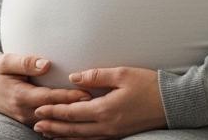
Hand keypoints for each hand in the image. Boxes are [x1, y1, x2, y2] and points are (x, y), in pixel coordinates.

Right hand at [0, 54, 91, 125]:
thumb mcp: (6, 62)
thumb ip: (25, 62)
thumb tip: (46, 64)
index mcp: (20, 96)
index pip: (48, 98)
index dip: (67, 97)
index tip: (85, 94)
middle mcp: (24, 111)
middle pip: (54, 112)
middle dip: (75, 109)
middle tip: (96, 103)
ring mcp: (27, 119)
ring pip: (53, 122)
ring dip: (71, 117)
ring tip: (92, 111)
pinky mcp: (30, 121)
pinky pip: (49, 124)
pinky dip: (63, 123)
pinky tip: (78, 119)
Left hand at [31, 67, 165, 138]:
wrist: (172, 103)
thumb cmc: (149, 85)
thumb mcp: (122, 74)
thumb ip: (96, 75)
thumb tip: (73, 77)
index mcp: (105, 109)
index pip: (72, 113)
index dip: (54, 111)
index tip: (38, 109)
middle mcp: (107, 125)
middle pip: (73, 129)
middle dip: (53, 127)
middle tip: (35, 124)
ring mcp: (113, 133)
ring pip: (82, 138)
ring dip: (63, 136)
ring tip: (47, 133)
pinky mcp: (119, 134)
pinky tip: (71, 138)